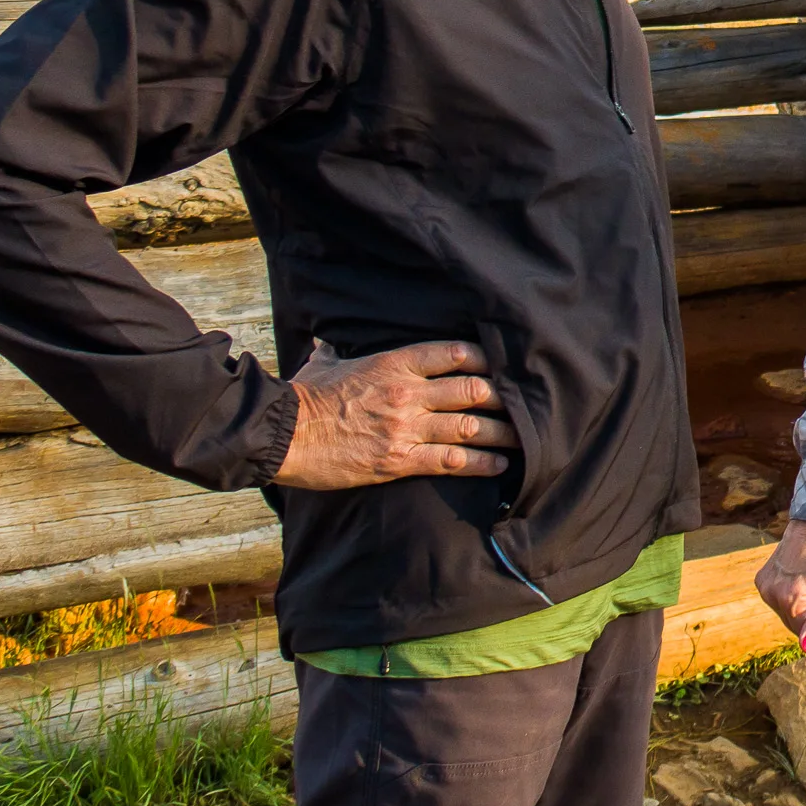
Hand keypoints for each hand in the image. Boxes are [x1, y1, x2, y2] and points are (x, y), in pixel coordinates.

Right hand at [272, 339, 519, 489]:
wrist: (279, 434)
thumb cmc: (300, 397)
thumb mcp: (324, 363)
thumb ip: (338, 350)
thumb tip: (330, 338)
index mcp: (393, 362)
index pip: (455, 353)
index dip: (486, 359)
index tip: (505, 366)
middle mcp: (408, 393)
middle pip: (472, 390)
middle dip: (503, 398)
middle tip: (525, 405)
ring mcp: (405, 428)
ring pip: (469, 427)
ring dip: (502, 433)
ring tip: (524, 438)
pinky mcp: (398, 461)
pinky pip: (451, 462)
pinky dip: (480, 464)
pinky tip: (499, 466)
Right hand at [759, 519, 805, 652]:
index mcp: (789, 599)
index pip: (804, 632)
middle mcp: (770, 594)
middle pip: (794, 623)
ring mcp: (763, 586)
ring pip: (787, 612)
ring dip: (802, 601)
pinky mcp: (761, 579)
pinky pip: (779, 599)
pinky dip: (792, 593)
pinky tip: (801, 573)